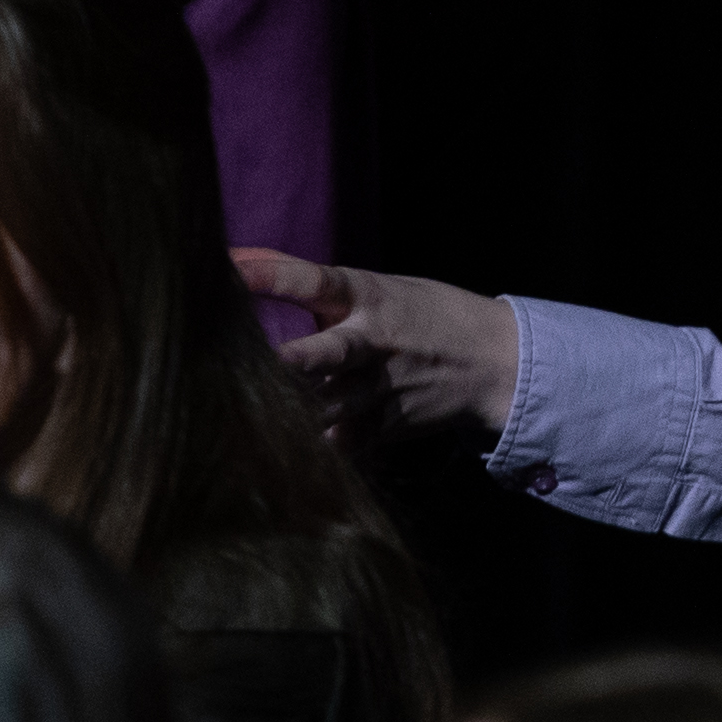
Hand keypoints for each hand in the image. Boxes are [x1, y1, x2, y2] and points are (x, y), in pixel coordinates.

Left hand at [236, 253, 522, 446]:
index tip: (225, 267)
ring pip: (324, 409)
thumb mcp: (379, 289)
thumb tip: (236, 263)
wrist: (497, 361)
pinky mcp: (386, 426)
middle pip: (324, 354)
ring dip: (285, 415)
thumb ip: (316, 289)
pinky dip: (310, 449)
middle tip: (249, 368)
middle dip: (289, 364)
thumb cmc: (424, 315)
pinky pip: (340, 446)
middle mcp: (373, 342)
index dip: (269, 274)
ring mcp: (382, 389)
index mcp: (369, 297)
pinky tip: (277, 459)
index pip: (314, 280)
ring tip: (236, 425)